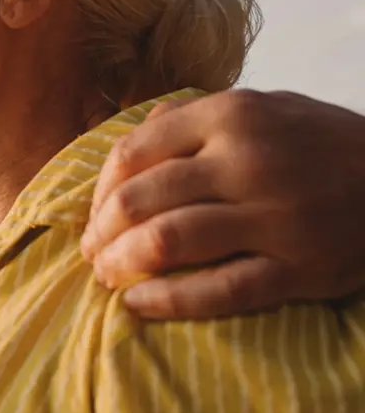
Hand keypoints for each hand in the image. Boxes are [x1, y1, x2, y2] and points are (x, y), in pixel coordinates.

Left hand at [80, 89, 364, 319]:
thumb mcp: (263, 106)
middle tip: (92, 251)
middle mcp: (248, 160)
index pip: (132, 152)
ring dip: (123, 265)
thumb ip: (194, 118)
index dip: (100, 189)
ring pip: (168, 242)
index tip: (94, 212)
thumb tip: (128, 146)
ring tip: (108, 277)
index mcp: (231, 114)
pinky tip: (140, 306)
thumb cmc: (321, 144)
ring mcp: (277, 216)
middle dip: (102, 232)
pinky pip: (219, 290)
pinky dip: (168, 302)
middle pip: (140, 199)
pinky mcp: (301, 267)